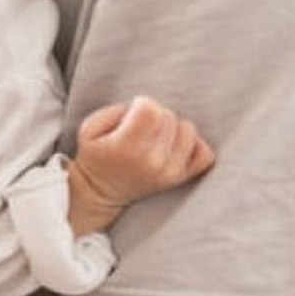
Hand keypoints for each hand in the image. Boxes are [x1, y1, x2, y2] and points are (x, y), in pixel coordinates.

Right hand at [66, 96, 215, 233]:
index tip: (132, 113)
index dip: (141, 104)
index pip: (151, 109)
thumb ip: (115, 111)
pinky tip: (175, 145)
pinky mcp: (181, 178)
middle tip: (140, 127)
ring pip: (188, 130)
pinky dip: (193, 145)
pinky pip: (205, 154)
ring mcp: (170, 172)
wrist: (100, 192)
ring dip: (173, 128)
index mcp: (127, 147)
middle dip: (155, 115)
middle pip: (168, 117)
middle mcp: (152, 161)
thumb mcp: (89, 128)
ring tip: (156, 136)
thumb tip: (143, 109)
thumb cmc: (95, 155)